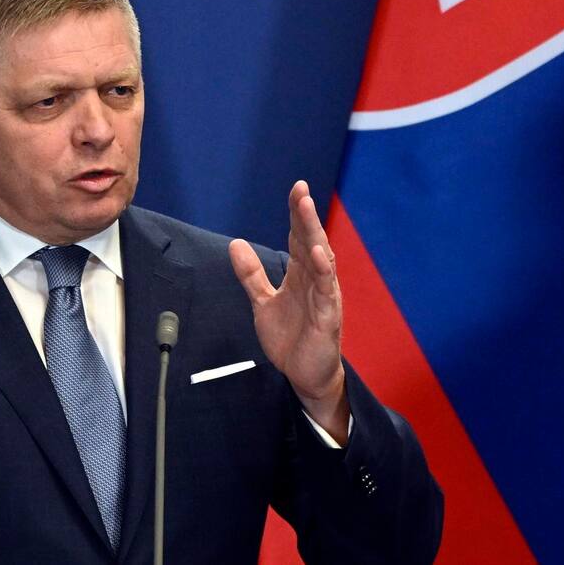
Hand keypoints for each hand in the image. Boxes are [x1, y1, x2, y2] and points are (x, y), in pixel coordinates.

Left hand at [228, 180, 348, 443]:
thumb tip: (236, 243)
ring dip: (313, 234)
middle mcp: (315, 280)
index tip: (296, 188)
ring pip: (321, 259)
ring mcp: (324, 296)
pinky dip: (323, 271)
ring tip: (307, 210)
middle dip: (305, 216)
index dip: (296, 214)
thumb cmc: (290, 337)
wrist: (305, 375)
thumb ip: (251, 274)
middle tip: (301, 190)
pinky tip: (316, 254)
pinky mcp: (327, 316)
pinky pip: (327, 290)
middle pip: (311, 241)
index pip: (298, 237)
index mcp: (300, 275)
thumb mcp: (263, 302)